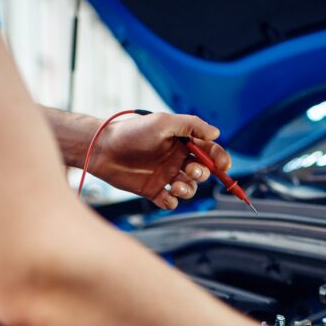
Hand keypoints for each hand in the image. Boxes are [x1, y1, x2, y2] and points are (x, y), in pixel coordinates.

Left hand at [89, 112, 231, 208]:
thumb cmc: (131, 132)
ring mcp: (165, 176)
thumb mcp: (163, 122)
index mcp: (181, 143)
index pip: (209, 152)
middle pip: (202, 172)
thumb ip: (191, 125)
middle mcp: (176, 160)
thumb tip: (216, 133)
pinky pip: (170, 202)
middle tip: (189, 170)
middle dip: (202, 173)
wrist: (103, 149)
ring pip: (188, 189)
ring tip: (176, 186)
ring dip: (188, 190)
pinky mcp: (153, 191)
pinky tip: (165, 196)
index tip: (223, 166)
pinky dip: (171, 202)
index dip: (219, 159)